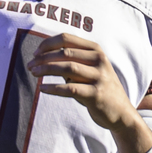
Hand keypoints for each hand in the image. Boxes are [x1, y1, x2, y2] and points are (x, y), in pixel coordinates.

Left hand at [28, 35, 151, 152]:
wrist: (121, 113)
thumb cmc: (99, 88)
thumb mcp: (90, 69)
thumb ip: (73, 60)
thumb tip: (42, 55)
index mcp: (96, 50)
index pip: (67, 39)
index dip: (48, 44)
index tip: (35, 53)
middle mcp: (99, 60)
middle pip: (65, 53)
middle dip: (43, 58)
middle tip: (30, 65)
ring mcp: (99, 77)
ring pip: (67, 68)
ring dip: (46, 70)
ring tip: (33, 74)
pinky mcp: (96, 94)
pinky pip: (70, 88)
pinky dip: (54, 88)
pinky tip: (42, 89)